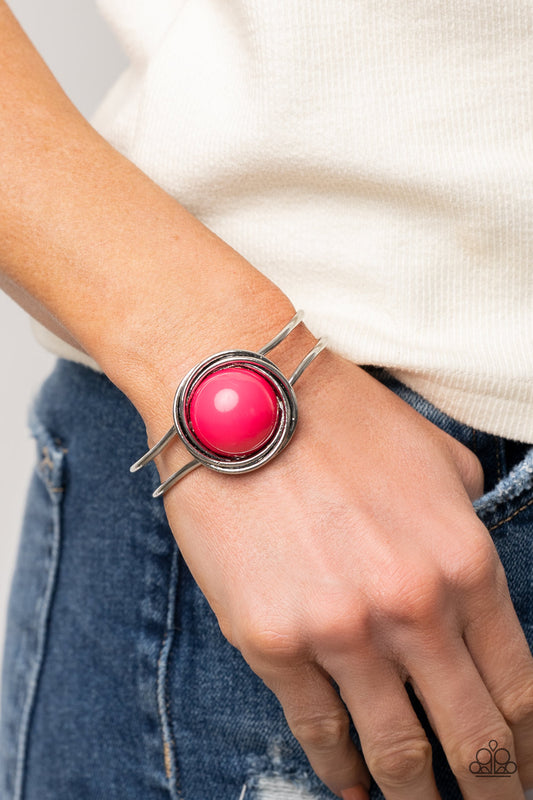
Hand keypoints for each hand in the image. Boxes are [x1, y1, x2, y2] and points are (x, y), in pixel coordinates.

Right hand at [147, 346, 532, 799]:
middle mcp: (412, 610)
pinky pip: (316, 730)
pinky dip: (337, 768)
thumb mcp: (437, 459)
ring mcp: (339, 633)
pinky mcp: (271, 642)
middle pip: (473, 738)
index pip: (518, 688)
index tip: (521, 768)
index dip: (527, 744)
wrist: (240, 400)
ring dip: (414, 793)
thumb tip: (467, 572)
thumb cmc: (340, 419)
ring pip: (396, 752)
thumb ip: (468, 521)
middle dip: (491, 787)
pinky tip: (347, 783)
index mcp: (465, 563)